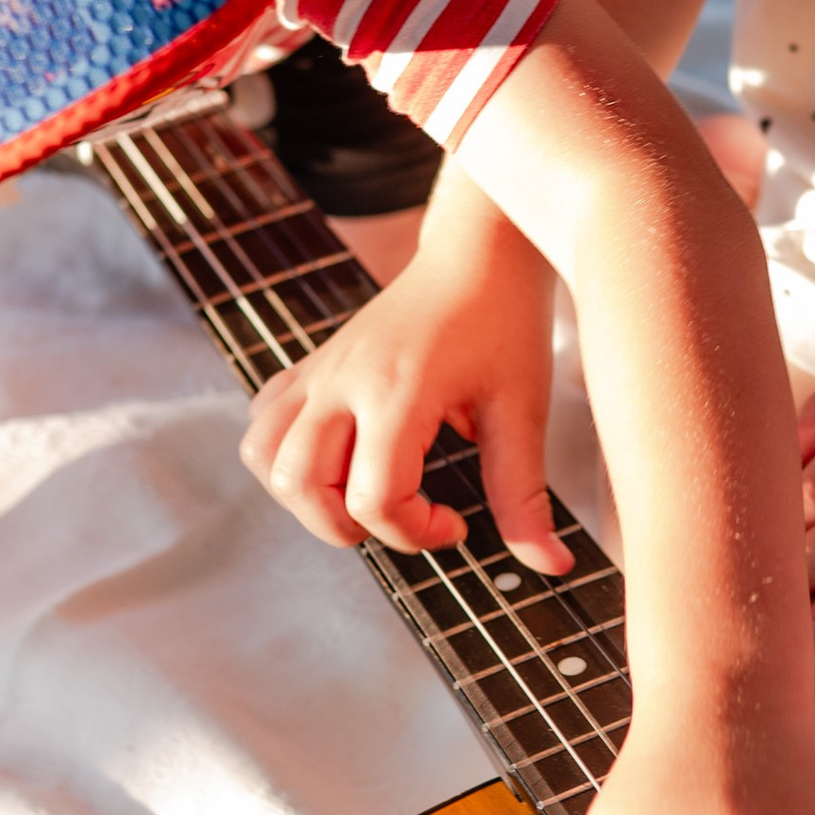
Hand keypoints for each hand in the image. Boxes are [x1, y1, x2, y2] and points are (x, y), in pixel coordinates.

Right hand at [241, 191, 564, 573]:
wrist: (479, 250)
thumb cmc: (503, 320)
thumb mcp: (523, 411)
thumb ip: (524, 495)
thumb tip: (551, 564)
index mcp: (399, 390)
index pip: (373, 497)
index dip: (414, 532)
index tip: (454, 523)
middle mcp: (344, 380)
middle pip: (300, 484)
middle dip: (347, 528)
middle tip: (402, 518)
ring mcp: (320, 371)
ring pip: (264, 455)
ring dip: (304, 498)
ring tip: (359, 495)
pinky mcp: (311, 365)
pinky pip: (263, 422)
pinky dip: (284, 456)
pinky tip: (337, 458)